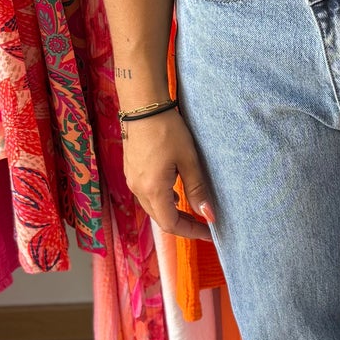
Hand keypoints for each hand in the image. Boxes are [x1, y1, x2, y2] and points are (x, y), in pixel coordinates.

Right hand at [122, 107, 214, 240]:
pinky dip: (162, 200)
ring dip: (172, 212)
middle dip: (182, 224)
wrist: (143, 107)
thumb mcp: (188, 160)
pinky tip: (175, 192)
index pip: (171, 224)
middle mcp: (138, 190)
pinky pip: (147, 195)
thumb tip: (209, 216)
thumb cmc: (167, 130)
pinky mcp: (131, 171)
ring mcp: (132, 181)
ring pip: (153, 208)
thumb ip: (197, 190)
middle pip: (160, 219)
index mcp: (153, 190)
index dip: (191, 232)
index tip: (209, 232)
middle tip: (203, 222)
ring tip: (192, 209)